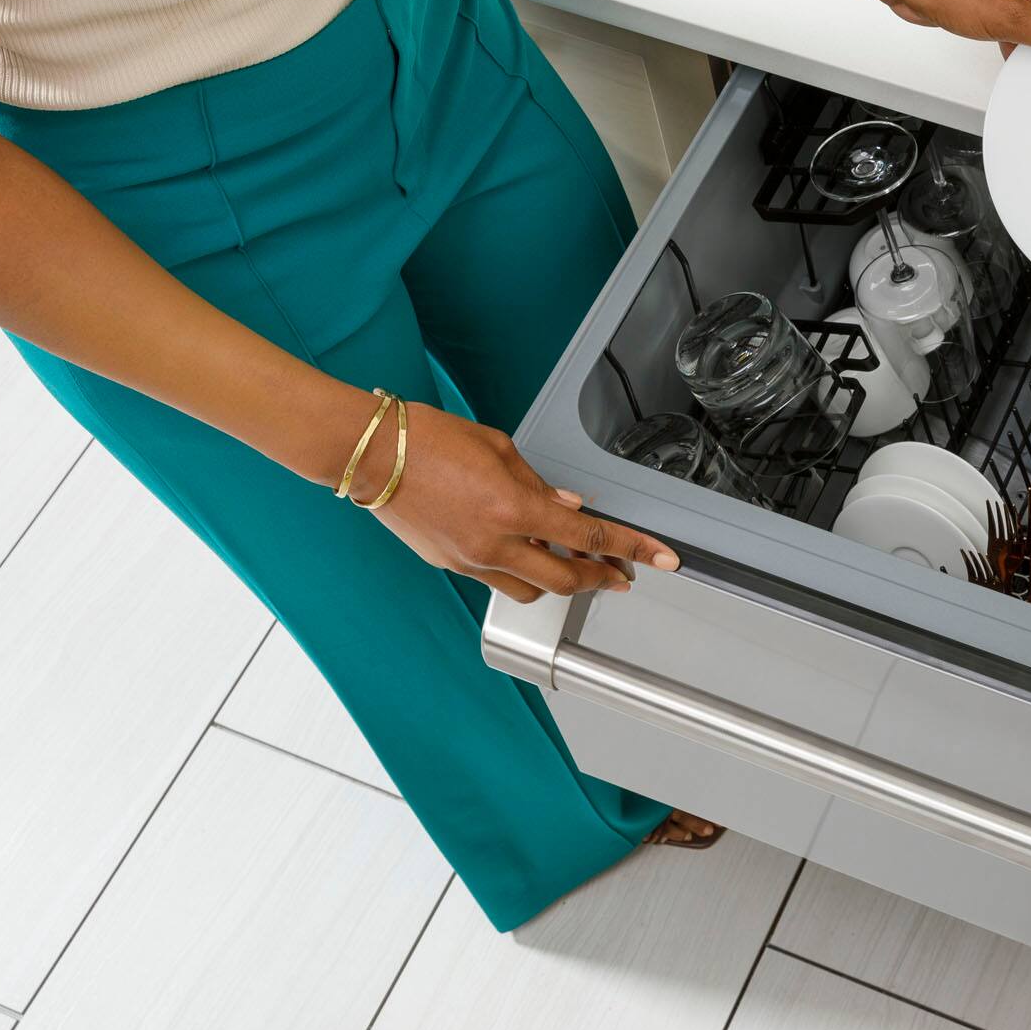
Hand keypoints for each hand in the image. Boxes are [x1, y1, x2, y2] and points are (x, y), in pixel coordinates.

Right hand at [350, 400, 677, 602]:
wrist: (369, 454)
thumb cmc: (426, 438)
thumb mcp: (498, 447)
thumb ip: (538, 483)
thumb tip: (568, 506)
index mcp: (513, 508)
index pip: (589, 536)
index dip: (633, 548)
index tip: (662, 559)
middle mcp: (494, 543)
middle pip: (565, 581)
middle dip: (600, 580)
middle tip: (620, 574)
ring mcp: (469, 560)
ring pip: (530, 591)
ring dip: (558, 582)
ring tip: (572, 564)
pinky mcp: (449, 564)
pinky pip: (496, 581)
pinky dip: (520, 572)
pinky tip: (526, 554)